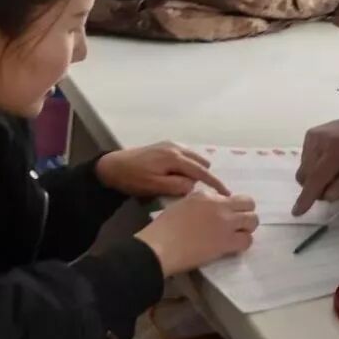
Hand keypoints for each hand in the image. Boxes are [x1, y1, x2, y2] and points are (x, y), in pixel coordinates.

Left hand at [97, 142, 228, 197]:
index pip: (201, 172)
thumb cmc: (133, 179)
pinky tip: (183, 176)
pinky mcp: (163, 146)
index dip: (215, 183)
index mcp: (174, 158)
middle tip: (208, 193)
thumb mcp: (155, 187)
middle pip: (200, 162)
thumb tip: (194, 186)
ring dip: (197, 170)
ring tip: (196, 186)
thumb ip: (177, 186)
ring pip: (193, 158)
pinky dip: (189, 164)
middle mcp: (175, 148)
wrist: (111, 167)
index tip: (227, 193)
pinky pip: (184, 155)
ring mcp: (169, 145)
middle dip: (206, 176)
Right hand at [136, 193, 257, 275]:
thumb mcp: (182, 205)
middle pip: (248, 203)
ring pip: (253, 220)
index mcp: (206, 195)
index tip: (225, 215)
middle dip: (246, 212)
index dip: (230, 206)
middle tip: (237, 223)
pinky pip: (247, 240)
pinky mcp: (227, 242)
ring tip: (237, 235)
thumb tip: (208, 209)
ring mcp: (226, 223)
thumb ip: (198, 203)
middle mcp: (220, 206)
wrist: (161, 246)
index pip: (229, 196)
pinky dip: (243, 243)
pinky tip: (233, 246)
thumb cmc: (164, 227)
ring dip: (247, 227)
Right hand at [292, 101, 338, 215]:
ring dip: (315, 177)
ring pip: (304, 169)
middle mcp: (318, 142)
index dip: (307, 198)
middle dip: (314, 187)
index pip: (316, 179)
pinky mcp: (310, 135)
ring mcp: (312, 136)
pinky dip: (314, 166)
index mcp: (336, 150)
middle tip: (334, 187)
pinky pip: (305, 159)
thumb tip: (327, 196)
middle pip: (305, 176)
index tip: (297, 212)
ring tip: (335, 173)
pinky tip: (330, 163)